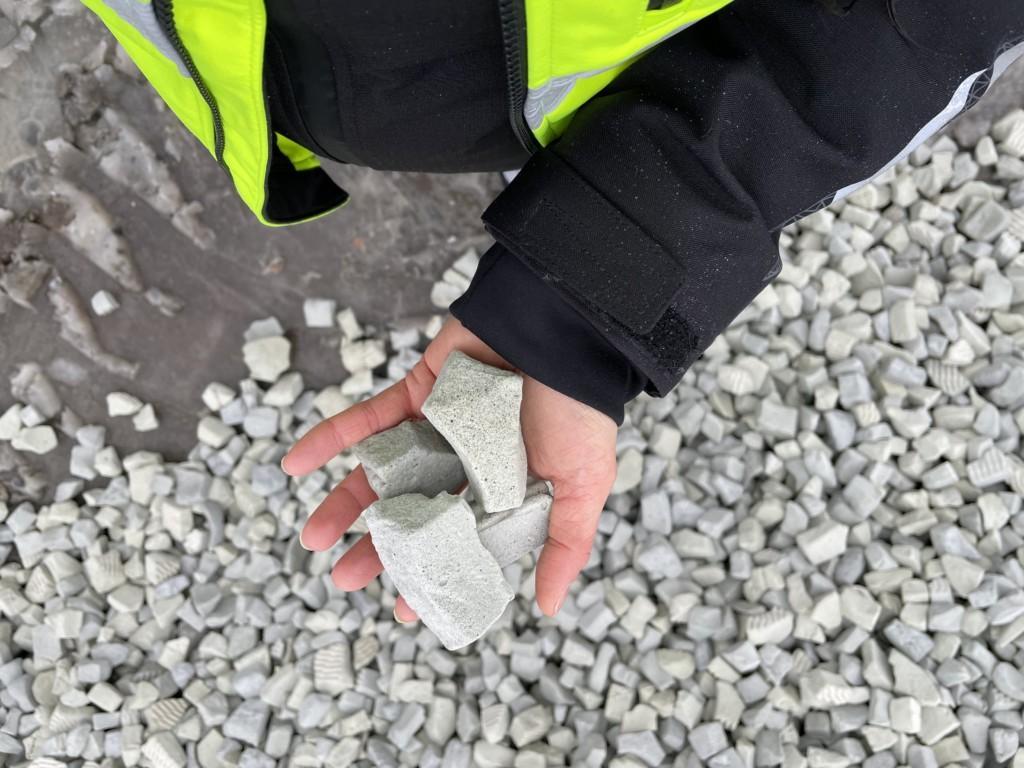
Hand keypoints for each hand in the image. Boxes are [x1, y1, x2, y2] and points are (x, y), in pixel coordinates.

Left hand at [282, 318, 617, 619]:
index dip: (432, 575)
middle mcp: (462, 466)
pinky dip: (330, 437)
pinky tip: (295, 463)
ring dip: (345, 503)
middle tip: (344, 579)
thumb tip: (547, 607)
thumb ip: (565, 544)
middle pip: (411, 514)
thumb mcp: (582, 486)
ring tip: (312, 537)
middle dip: (378, 549)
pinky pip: (366, 419)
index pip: (458, 545)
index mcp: (501, 494)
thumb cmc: (580, 412)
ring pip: (382, 473)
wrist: (563, 333)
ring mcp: (435, 429)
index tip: (406, 610)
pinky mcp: (415, 392)